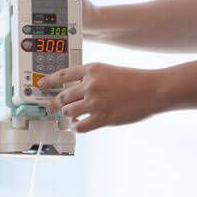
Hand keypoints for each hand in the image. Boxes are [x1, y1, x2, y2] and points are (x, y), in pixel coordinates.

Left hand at [38, 63, 164, 132]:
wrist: (155, 89)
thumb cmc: (136, 81)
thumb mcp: (110, 72)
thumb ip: (91, 81)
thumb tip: (74, 98)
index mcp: (93, 70)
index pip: (63, 74)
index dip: (49, 81)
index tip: (40, 85)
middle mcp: (91, 84)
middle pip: (63, 96)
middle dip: (54, 104)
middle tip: (50, 109)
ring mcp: (95, 102)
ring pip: (68, 111)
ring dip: (67, 115)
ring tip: (71, 116)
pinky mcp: (102, 117)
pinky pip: (79, 126)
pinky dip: (75, 127)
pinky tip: (77, 125)